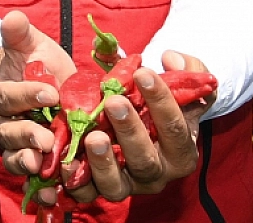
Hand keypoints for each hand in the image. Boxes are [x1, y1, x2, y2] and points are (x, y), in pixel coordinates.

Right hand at [0, 11, 75, 180]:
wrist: (38, 88)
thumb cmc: (35, 65)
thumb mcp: (29, 46)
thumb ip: (19, 35)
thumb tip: (13, 17)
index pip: (7, 95)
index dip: (27, 95)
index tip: (51, 93)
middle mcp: (2, 124)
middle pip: (7, 133)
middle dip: (27, 135)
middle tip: (48, 138)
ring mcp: (15, 146)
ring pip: (16, 158)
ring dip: (29, 165)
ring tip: (43, 168)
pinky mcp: (32, 164)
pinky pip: (32, 180)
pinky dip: (41, 191)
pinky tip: (55, 197)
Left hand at [67, 51, 209, 202]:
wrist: (138, 126)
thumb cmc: (158, 104)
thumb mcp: (180, 86)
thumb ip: (185, 70)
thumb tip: (171, 59)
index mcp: (181, 151)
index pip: (175, 129)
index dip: (162, 101)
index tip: (143, 73)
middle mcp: (157, 174)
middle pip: (145, 160)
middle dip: (130, 131)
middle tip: (114, 102)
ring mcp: (128, 184)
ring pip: (117, 184)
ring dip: (103, 162)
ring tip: (92, 137)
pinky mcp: (100, 190)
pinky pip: (87, 193)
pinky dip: (76, 183)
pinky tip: (66, 163)